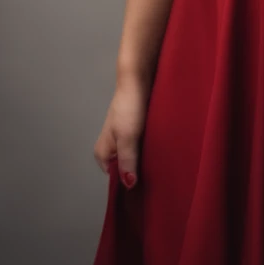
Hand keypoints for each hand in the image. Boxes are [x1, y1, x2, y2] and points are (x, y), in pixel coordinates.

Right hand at [92, 74, 150, 188]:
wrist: (137, 80)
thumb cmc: (129, 107)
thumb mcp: (127, 137)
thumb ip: (127, 161)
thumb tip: (129, 184)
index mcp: (103, 154)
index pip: (116, 178)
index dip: (130, 181)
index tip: (146, 183)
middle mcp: (111, 148)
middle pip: (126, 168)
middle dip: (140, 170)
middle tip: (156, 171)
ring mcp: (123, 139)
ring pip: (136, 157)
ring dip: (147, 159)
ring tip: (160, 159)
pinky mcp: (135, 131)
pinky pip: (143, 146)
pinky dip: (150, 148)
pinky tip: (161, 148)